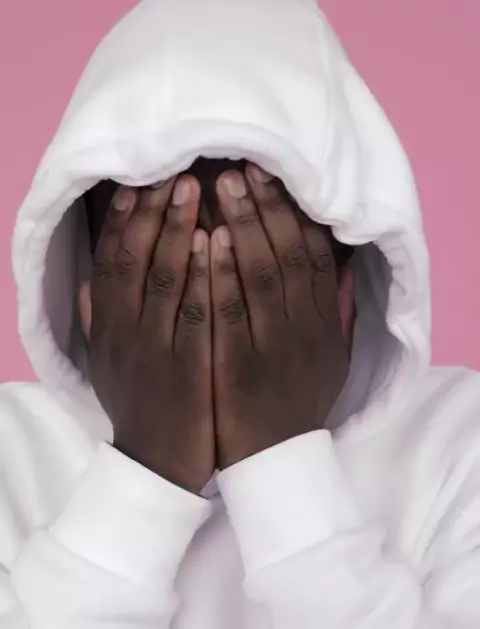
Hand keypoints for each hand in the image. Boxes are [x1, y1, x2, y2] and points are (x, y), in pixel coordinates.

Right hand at [88, 176, 214, 493]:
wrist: (158, 465)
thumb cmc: (138, 407)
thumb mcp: (108, 365)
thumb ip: (98, 322)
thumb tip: (91, 282)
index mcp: (106, 327)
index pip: (109, 261)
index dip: (121, 220)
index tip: (138, 182)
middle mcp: (123, 332)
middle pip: (133, 259)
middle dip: (152, 212)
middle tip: (175, 171)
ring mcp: (153, 349)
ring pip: (162, 279)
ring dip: (176, 230)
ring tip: (195, 190)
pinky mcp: (185, 368)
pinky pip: (194, 314)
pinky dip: (202, 276)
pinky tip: (214, 244)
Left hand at [210, 163, 350, 469]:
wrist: (274, 462)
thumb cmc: (296, 404)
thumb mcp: (330, 360)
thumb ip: (337, 314)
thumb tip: (343, 270)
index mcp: (323, 322)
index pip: (316, 255)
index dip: (297, 213)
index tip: (276, 177)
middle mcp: (304, 327)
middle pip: (289, 254)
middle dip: (266, 207)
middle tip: (241, 166)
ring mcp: (273, 345)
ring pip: (263, 274)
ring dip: (244, 226)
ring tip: (219, 186)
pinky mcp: (239, 364)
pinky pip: (230, 312)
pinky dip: (220, 273)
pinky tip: (207, 240)